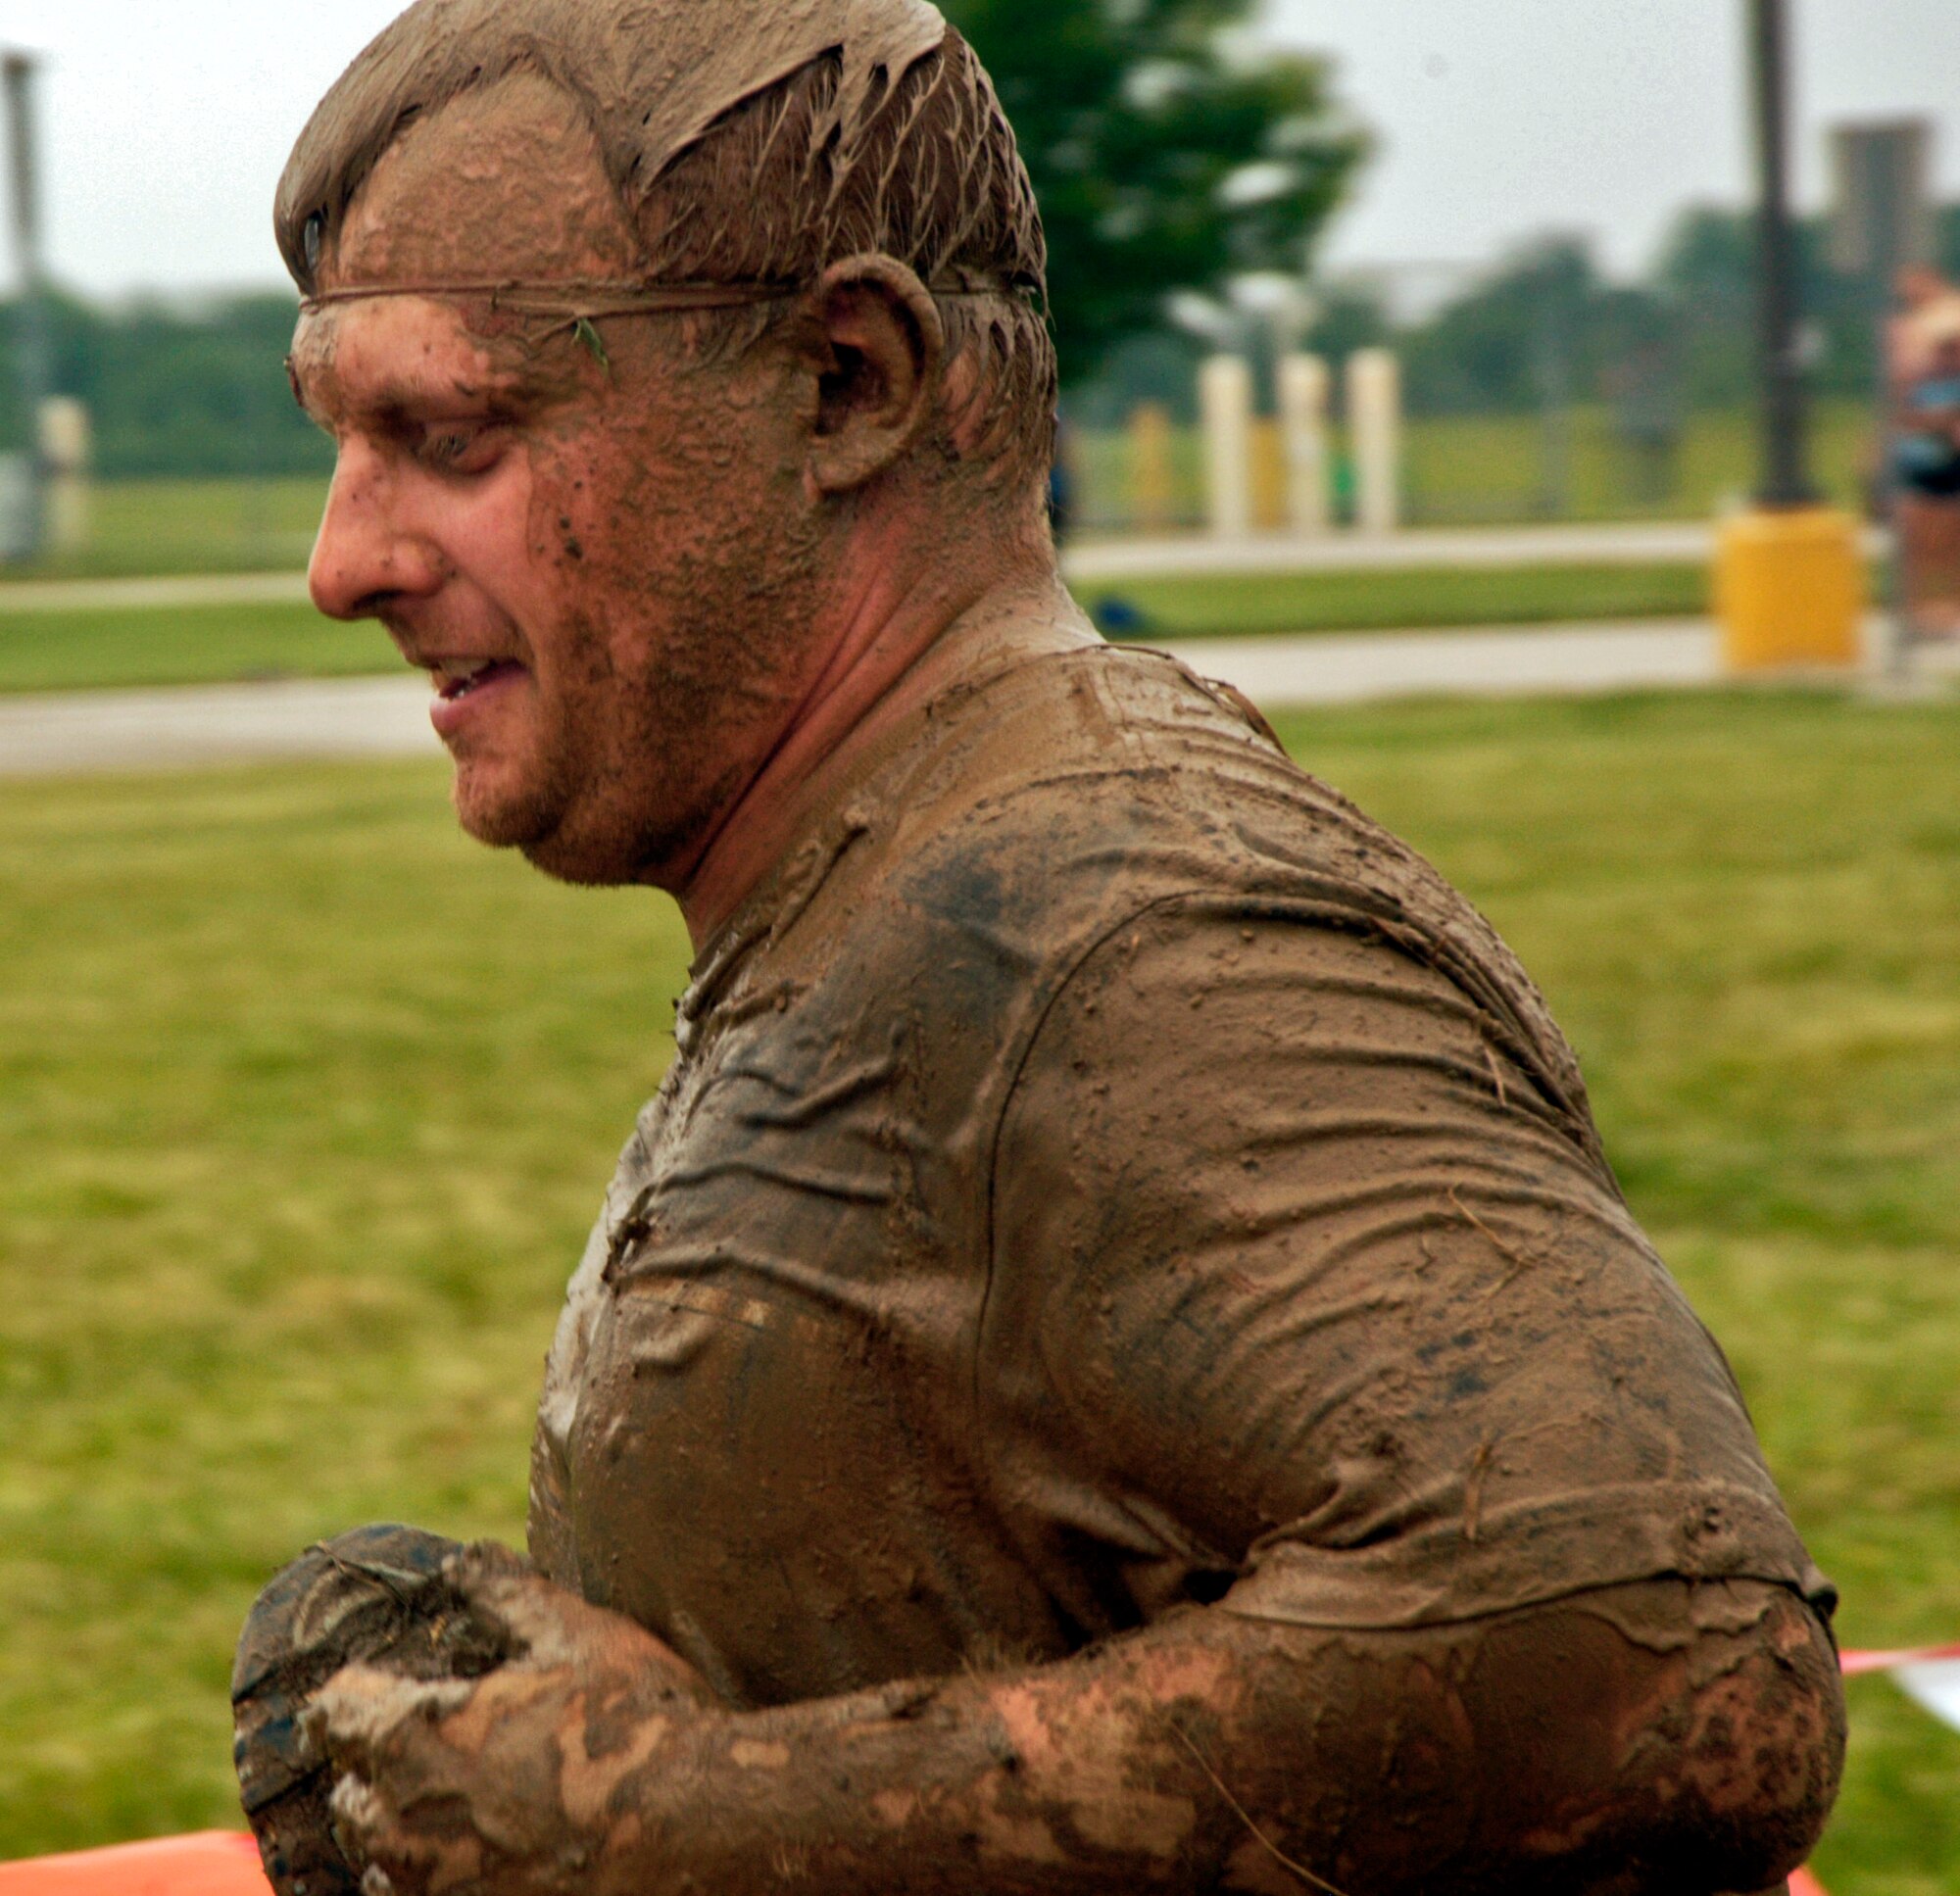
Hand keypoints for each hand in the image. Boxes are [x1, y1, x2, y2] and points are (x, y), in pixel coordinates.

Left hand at [302, 1549, 716, 1895]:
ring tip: (449, 1808)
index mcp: (414, 1739)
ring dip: (401, 1832)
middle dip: (376, 1769)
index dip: (358, 1691)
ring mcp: (436, 1888)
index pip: (336, 1712)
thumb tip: (463, 1560)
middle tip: (423, 1745)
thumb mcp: (575, 1633)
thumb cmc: (635, 1716)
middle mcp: (405, 1825)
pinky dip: (434, 1877)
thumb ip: (506, 1593)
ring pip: (379, 1863)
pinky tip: (476, 1853)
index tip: (380, 1682)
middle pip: (350, 1798)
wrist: (697, 1821)